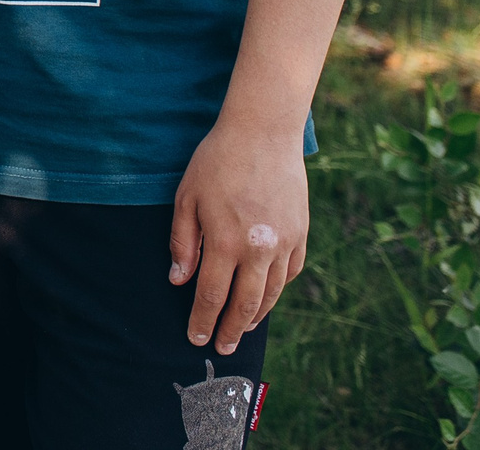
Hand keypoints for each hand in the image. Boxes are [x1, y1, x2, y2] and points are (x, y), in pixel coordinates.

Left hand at [170, 114, 310, 354]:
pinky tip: (267, 296)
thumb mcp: (187, 197)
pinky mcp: (301, 234)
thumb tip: (178, 280)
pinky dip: (278, 289)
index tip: (196, 338)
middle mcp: (258, 249)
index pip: (211, 294)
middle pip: (244, 303)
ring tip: (243, 329)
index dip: (202, 319)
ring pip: (271, 292)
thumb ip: (183, 242)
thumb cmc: (216, 161)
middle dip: (230, 329)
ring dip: (256, 315)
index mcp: (224, 241)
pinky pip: (291, 272)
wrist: (263, 133)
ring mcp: (284, 243)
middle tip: (222, 347)